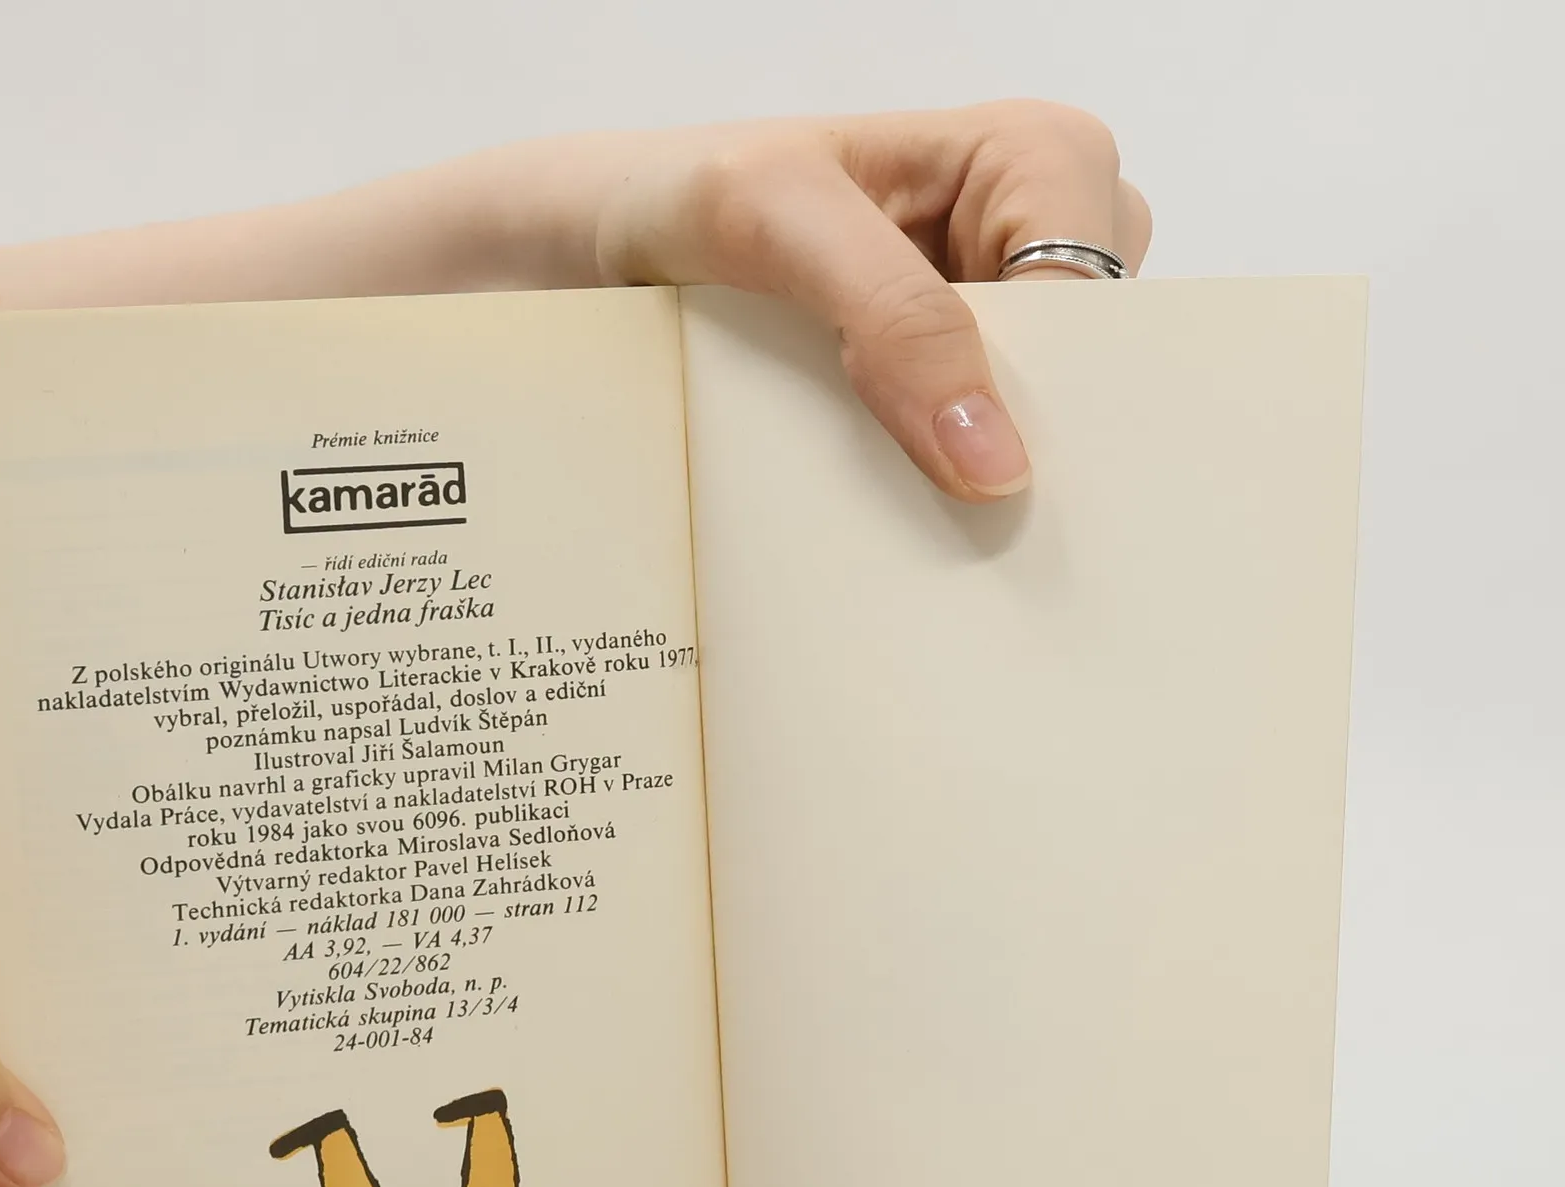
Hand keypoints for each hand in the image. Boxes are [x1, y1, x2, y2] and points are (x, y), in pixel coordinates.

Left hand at [585, 103, 1151, 501]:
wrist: (584, 256)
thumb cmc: (681, 193)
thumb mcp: (777, 222)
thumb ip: (893, 314)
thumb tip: (995, 457)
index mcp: (1028, 160)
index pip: (1096, 285)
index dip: (1060, 380)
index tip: (991, 463)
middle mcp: (1022, 244)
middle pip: (1084, 371)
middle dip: (1032, 443)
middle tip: (960, 513)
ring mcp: (978, 331)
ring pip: (1030, 432)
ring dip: (977, 484)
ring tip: (918, 524)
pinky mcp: (926, 399)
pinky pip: (964, 466)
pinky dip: (933, 501)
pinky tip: (899, 531)